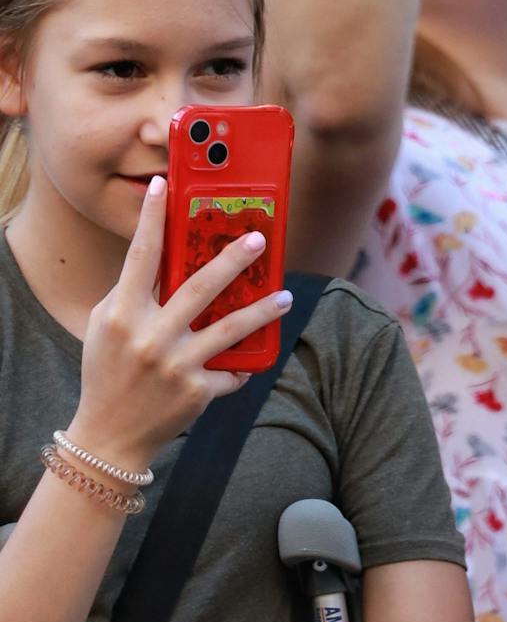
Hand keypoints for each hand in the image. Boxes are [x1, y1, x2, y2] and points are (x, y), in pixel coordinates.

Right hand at [71, 177, 295, 471]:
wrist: (109, 436)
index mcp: (121, 315)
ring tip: (284, 295)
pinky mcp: (196, 392)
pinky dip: (241, 365)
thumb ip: (130, 294)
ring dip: (262, 310)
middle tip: (259, 237)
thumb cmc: (107, 372)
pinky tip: (254, 357)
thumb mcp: (105, 327)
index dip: (152, 218)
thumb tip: (164, 256)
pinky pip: (230, 371)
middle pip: (199, 288)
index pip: (139, 257)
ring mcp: (176, 365)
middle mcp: (149, 337)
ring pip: (230, 329)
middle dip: (232, 260)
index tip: (164, 185)